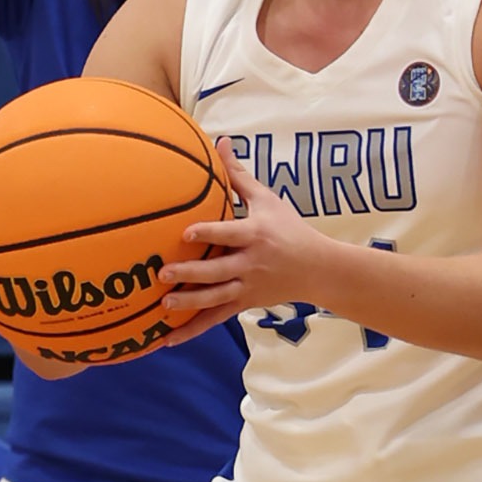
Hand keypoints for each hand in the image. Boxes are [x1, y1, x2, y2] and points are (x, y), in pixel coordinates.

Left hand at [155, 139, 330, 343]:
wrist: (318, 268)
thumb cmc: (289, 228)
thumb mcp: (268, 199)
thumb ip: (239, 175)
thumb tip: (220, 141)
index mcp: (255, 235)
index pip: (229, 235)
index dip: (208, 235)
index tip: (185, 234)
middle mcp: (250, 263)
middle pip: (218, 271)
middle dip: (191, 274)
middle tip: (163, 273)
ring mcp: (247, 287)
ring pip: (215, 299)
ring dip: (188, 303)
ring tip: (163, 306)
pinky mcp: (244, 304)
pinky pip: (215, 319)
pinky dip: (191, 330)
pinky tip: (167, 340)